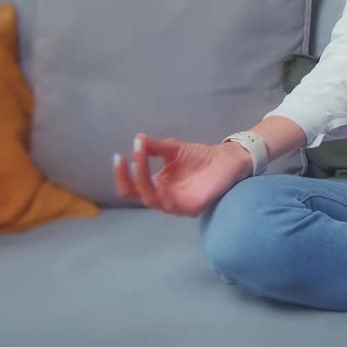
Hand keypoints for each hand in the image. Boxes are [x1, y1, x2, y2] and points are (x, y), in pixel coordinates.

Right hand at [112, 133, 251, 216]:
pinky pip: (170, 203)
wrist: (227, 158)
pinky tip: (158, 177)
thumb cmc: (201, 156)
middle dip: (128, 175)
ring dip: (142, 179)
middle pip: (135, 194)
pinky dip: (161, 191)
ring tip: (140, 158)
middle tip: (129, 155)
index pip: (132, 186)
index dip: (122, 173)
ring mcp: (176, 205)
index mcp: (158, 185)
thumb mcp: (174, 149)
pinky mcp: (190, 208)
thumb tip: (138, 138)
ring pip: (150, 199)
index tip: (119, 155)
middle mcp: (163, 197)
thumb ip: (156, 147)